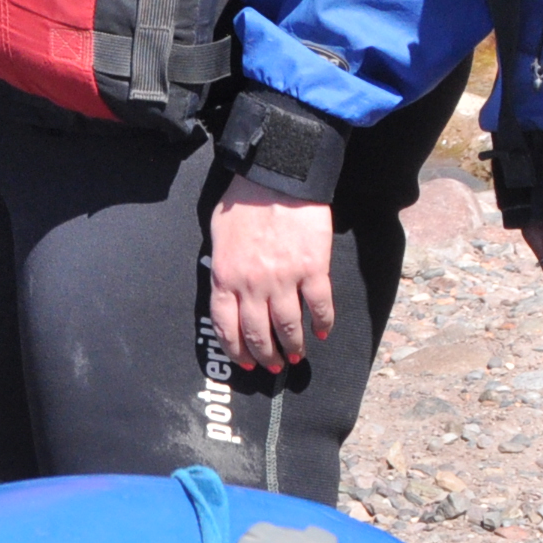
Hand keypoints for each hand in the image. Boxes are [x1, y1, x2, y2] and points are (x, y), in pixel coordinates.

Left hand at [207, 175, 335, 372]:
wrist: (276, 177)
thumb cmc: (243, 201)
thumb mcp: (219, 235)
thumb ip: (224, 266)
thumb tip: (227, 289)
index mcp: (225, 276)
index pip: (226, 326)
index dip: (236, 350)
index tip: (245, 363)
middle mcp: (252, 284)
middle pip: (258, 333)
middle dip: (266, 356)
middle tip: (274, 365)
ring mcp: (283, 279)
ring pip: (288, 327)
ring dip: (293, 346)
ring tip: (296, 355)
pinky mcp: (313, 269)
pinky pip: (319, 306)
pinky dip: (322, 324)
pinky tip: (322, 332)